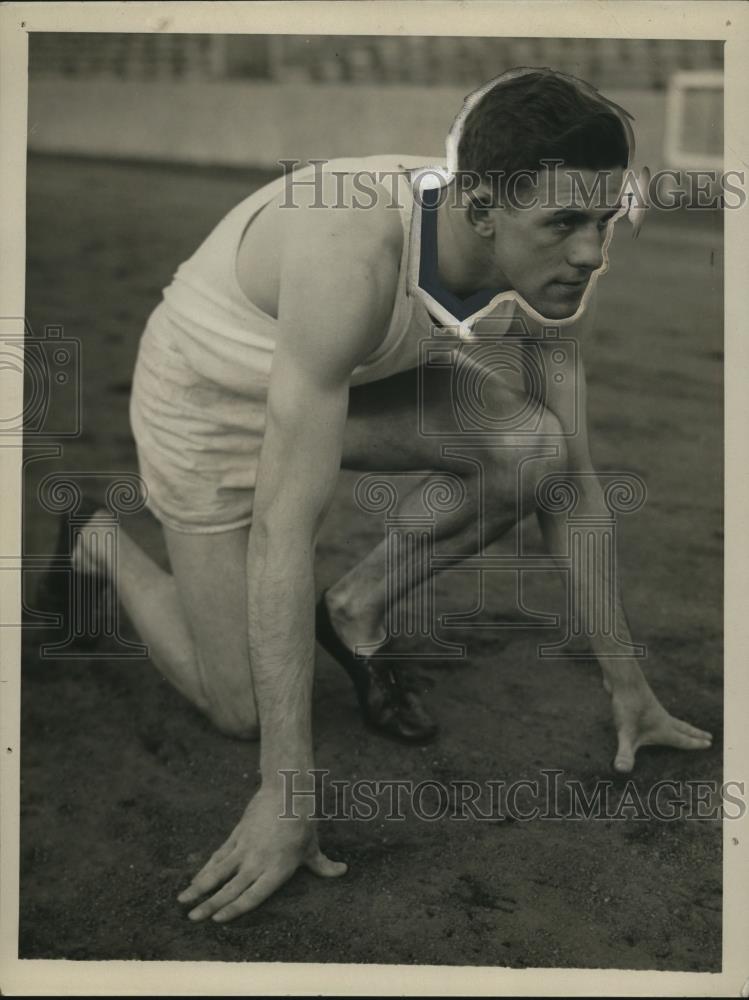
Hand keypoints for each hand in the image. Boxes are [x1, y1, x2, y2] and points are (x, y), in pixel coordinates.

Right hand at [177, 786, 346, 922]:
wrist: (287, 789)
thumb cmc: (303, 821)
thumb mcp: (313, 846)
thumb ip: (323, 865)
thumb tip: (342, 872)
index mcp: (278, 870)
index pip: (253, 896)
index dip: (234, 909)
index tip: (217, 920)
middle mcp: (258, 861)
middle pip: (230, 888)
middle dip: (210, 905)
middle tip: (193, 918)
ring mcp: (245, 848)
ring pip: (218, 872)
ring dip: (199, 887)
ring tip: (183, 900)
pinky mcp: (237, 835)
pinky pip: (219, 855)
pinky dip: (206, 868)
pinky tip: (195, 879)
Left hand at [607, 680, 712, 772]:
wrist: (622, 678)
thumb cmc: (626, 705)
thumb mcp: (625, 732)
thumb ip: (625, 752)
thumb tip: (622, 770)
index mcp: (662, 728)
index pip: (682, 739)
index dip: (694, 743)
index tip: (709, 744)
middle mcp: (660, 718)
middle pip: (681, 728)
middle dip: (695, 734)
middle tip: (708, 736)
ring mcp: (651, 709)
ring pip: (671, 719)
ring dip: (681, 725)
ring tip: (686, 728)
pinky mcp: (641, 703)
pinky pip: (656, 713)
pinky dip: (663, 718)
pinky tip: (655, 718)